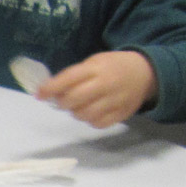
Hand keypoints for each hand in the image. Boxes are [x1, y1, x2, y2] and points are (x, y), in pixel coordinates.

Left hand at [35, 50, 158, 128]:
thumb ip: (74, 76)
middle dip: (62, 102)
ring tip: (78, 106)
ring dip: (76, 112)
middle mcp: (106, 84)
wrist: (146, 72)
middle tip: (61, 101)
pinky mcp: (122, 114)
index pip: (68, 79)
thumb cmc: (112, 66)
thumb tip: (50, 91)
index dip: (51, 88)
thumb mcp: (94, 62)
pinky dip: (90, 120)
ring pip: (85, 114)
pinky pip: (99, 124)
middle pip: (75, 99)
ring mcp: (115, 100)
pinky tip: (91, 113)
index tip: (39, 94)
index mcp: (96, 68)